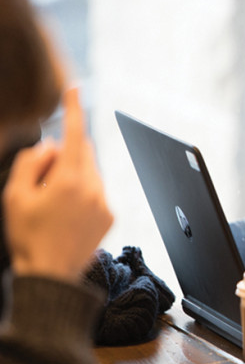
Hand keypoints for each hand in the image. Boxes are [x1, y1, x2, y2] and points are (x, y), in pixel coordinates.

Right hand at [2, 87, 112, 281]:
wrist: (50, 275)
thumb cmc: (26, 235)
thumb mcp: (14, 196)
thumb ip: (31, 163)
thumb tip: (50, 144)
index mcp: (69, 180)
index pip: (75, 134)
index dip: (74, 109)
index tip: (75, 88)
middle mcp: (93, 187)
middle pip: (83, 153)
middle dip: (65, 155)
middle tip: (41, 179)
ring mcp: (104, 202)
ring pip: (91, 173)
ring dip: (74, 176)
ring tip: (53, 205)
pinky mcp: (110, 216)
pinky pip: (97, 192)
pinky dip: (83, 193)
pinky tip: (66, 216)